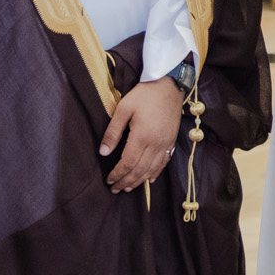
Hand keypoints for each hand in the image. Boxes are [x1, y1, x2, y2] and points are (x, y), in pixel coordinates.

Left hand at [101, 77, 182, 193]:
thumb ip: (113, 132)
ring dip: (139, 181)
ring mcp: (166, 143)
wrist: (169, 85)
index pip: (128, 163)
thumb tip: (103, 152)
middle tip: (115, 189)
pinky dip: (155, 173)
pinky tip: (149, 179)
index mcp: (142, 136)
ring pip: (152, 169)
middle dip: (126, 182)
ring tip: (128, 187)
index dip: (118, 174)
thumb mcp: (124, 108)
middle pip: (140, 170)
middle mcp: (156, 143)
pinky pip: (164, 162)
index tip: (109, 180)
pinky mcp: (171, 141)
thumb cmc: (144, 94)